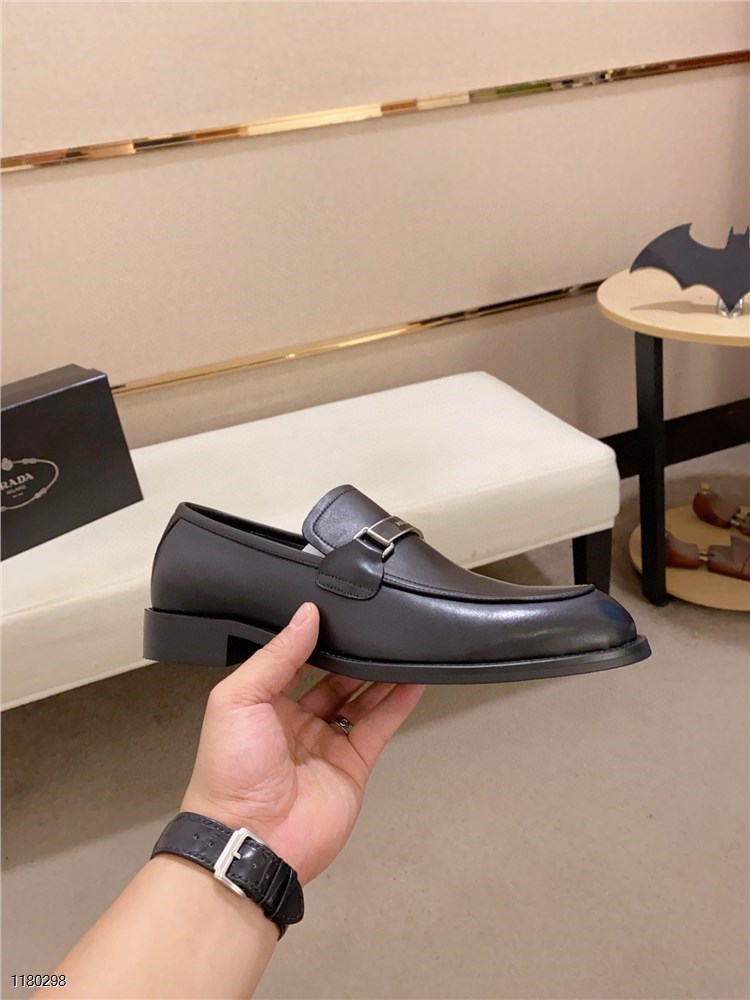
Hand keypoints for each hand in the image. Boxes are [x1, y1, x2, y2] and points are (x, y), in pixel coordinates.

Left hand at [181, 602, 424, 884]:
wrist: (252, 839)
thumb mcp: (238, 699)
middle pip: (332, 678)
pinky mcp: (353, 765)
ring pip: (361, 699)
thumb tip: (305, 615)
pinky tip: (414, 679)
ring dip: (380, 674)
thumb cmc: (230, 772)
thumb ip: (276, 656)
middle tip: (374, 626)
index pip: (294, 660)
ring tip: (401, 644)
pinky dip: (398, 702)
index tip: (336, 611)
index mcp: (262, 704)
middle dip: (352, 654)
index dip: (314, 638)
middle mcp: (296, 722)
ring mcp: (327, 744)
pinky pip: (379, 726)